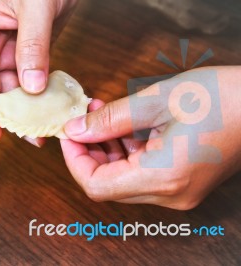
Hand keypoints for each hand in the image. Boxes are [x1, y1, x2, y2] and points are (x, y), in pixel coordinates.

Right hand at [0, 0, 76, 143]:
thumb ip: (32, 46)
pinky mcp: (22, 52)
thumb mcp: (36, 7)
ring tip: (39, 130)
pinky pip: (23, 80)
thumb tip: (31, 88)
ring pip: (5, 88)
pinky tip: (46, 109)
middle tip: (27, 136)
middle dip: (3, 114)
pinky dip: (33, 96)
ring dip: (20, 110)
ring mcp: (2, 48)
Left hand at [61, 66, 240, 209]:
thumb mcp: (157, 100)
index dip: (75, 159)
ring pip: (122, 180)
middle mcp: (170, 195)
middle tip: (85, 119)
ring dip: (107, 150)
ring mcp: (178, 193)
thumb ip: (111, 119)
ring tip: (104, 116)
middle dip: (89, 152)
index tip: (69, 133)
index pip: (96, 184)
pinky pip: (141, 175)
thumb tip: (77, 130)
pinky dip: (126, 153)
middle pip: (107, 185)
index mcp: (164, 177)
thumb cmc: (222, 97)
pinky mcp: (181, 184)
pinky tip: (125, 126)